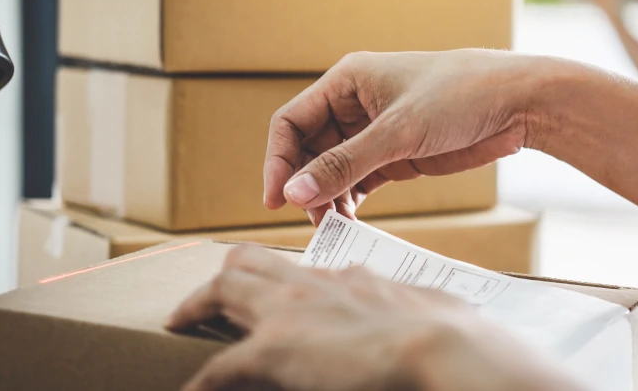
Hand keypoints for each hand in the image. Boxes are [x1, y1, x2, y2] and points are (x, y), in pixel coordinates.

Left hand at [167, 244, 578, 390]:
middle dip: (226, 276)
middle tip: (206, 299)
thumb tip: (442, 319)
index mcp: (353, 280)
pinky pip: (218, 367)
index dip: (284, 282)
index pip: (304, 272)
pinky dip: (200, 382)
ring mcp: (290, 311)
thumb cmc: (456, 337)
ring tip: (180, 319)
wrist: (447, 349)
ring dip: (198, 303)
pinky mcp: (273, 348)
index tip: (279, 297)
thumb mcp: (434, 313)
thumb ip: (418, 310)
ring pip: (225, 285)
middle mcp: (315, 284)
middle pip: (251, 259)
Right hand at [264, 49, 548, 224]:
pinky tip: (351, 222)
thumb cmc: (459, 97)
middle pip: (308, 150)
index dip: (278, 160)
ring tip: (333, 227)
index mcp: (346, 82)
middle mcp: (354, 105)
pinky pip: (359, 181)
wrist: (517, 103)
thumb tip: (294, 193)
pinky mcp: (396, 155)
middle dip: (306, 184)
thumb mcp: (398, 131)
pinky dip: (350, 202)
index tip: (277, 199)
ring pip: (333, 170)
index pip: (291, 122)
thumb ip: (345, 164)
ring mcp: (375, 132)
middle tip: (312, 220)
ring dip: (328, 198)